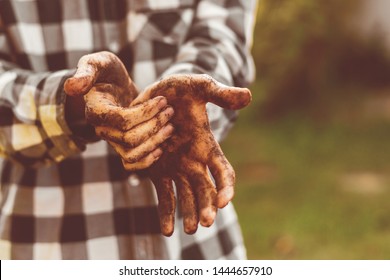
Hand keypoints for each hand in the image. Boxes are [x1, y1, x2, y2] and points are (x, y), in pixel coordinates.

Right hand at [64, 51, 173, 169]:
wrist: (113, 86)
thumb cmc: (107, 72)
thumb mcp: (98, 63)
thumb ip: (86, 71)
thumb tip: (72, 87)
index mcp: (96, 111)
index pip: (122, 120)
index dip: (145, 113)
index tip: (162, 100)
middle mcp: (102, 129)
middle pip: (130, 139)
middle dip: (154, 125)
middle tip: (170, 111)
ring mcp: (112, 140)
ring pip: (132, 153)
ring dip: (155, 142)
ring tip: (171, 126)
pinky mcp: (123, 146)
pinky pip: (131, 163)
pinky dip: (147, 161)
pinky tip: (162, 149)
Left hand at [133, 74, 251, 235]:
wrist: (152, 96)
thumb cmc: (178, 90)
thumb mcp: (198, 87)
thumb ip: (220, 94)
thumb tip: (247, 96)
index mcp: (207, 146)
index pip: (223, 171)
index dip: (226, 186)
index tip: (226, 200)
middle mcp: (194, 161)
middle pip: (206, 189)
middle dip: (208, 206)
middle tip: (206, 222)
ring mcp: (176, 168)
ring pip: (186, 196)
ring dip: (190, 213)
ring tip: (190, 229)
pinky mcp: (157, 171)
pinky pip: (164, 195)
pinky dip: (166, 212)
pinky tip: (167, 230)